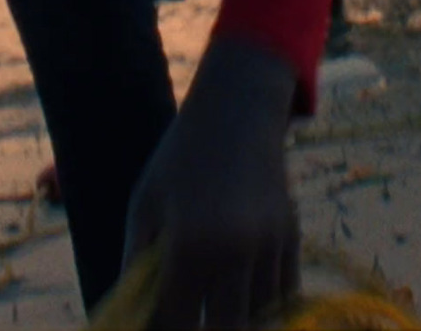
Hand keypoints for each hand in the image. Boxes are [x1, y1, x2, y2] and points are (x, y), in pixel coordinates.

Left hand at [121, 38, 301, 329]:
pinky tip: (245, 303)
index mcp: (189, 243)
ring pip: (261, 318)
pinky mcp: (292, 236)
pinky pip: (284, 294)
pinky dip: (267, 308)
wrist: (236, 111)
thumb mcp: (145, 206)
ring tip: (215, 312)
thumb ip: (136, 264)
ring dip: (238, 322)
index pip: (177, 322)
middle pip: (226, 330)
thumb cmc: (179, 159)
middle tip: (188, 321)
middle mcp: (234, 250)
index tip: (156, 327)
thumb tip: (129, 313)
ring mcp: (269, 245)